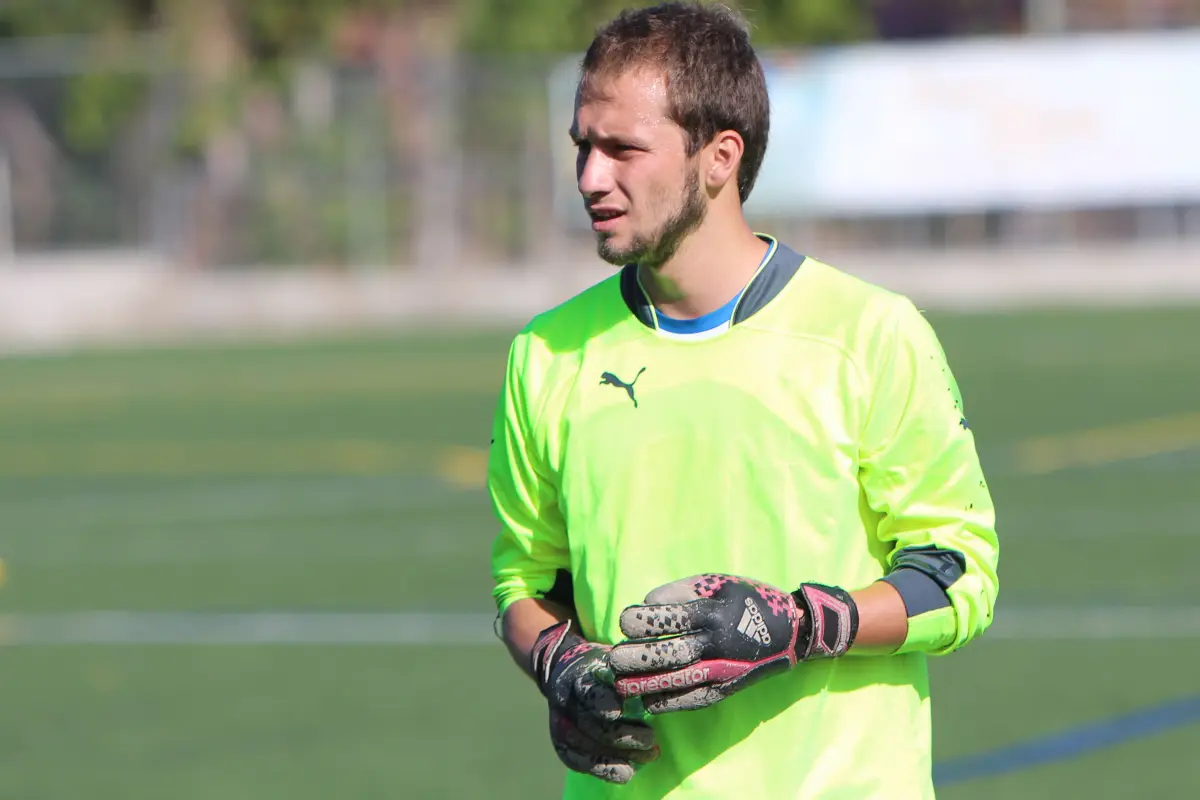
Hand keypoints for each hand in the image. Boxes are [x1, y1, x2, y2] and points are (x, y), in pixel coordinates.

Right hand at [530, 620, 659, 782]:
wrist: (565, 669)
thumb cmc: (604, 665)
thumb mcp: (617, 658)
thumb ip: (637, 670)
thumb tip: (671, 677)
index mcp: (579, 675)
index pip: (589, 691)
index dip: (603, 702)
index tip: (621, 711)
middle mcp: (566, 701)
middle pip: (589, 724)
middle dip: (621, 735)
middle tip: (651, 740)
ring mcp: (561, 723)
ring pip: (583, 745)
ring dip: (615, 756)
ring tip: (646, 758)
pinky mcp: (561, 742)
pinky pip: (576, 760)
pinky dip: (602, 769)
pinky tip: (625, 774)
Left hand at [608, 574, 858, 712]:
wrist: (791, 631)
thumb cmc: (746, 599)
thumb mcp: (717, 583)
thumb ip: (682, 590)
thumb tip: (647, 603)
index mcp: (713, 612)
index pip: (672, 618)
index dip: (644, 621)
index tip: (624, 622)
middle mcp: (717, 643)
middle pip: (671, 654)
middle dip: (638, 658)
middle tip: (613, 659)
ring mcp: (723, 669)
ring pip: (679, 681)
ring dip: (647, 685)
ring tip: (621, 685)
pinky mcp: (727, 688)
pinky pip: (695, 699)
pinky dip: (671, 703)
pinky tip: (649, 703)